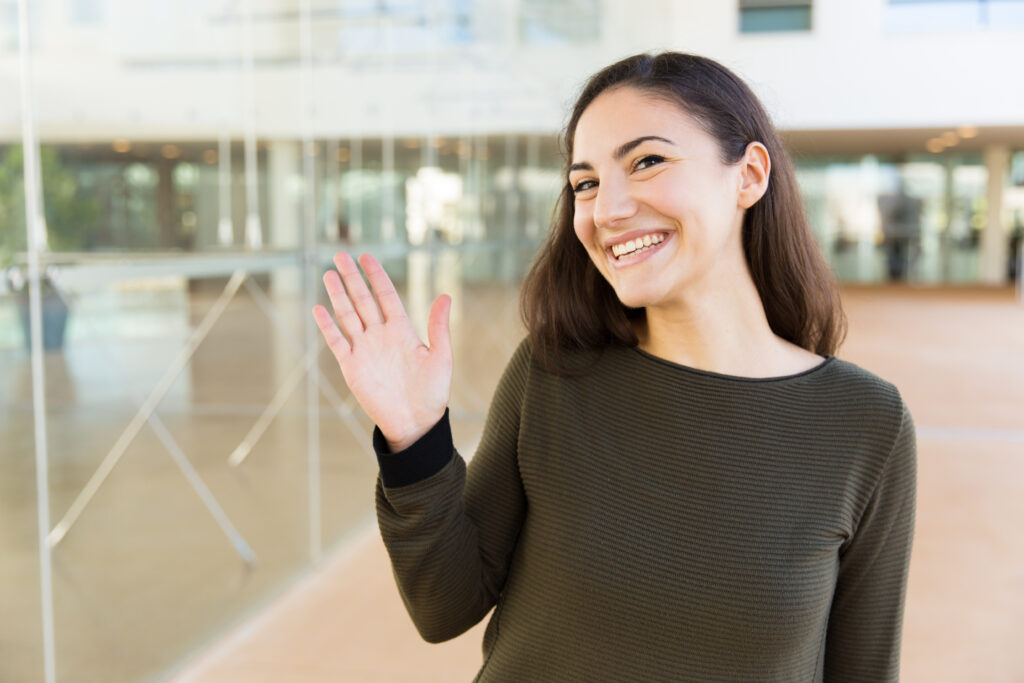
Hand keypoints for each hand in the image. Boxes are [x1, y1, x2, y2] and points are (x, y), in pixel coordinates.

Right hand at [313, 252, 452, 451]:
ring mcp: (365, 350)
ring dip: (338, 295)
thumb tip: (445, 295)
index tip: (367, 257)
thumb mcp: (441, 357)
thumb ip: (439, 327)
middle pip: (363, 300)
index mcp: (402, 331)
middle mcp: (381, 336)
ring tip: (329, 274)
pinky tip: (319, 308)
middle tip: (340, 255)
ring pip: (348, 316)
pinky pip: (337, 342)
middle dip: (352, 278)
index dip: (376, 276)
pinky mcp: (352, 367)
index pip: (386, 296)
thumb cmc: (432, 393)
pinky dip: (328, 326)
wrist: (416, 423)